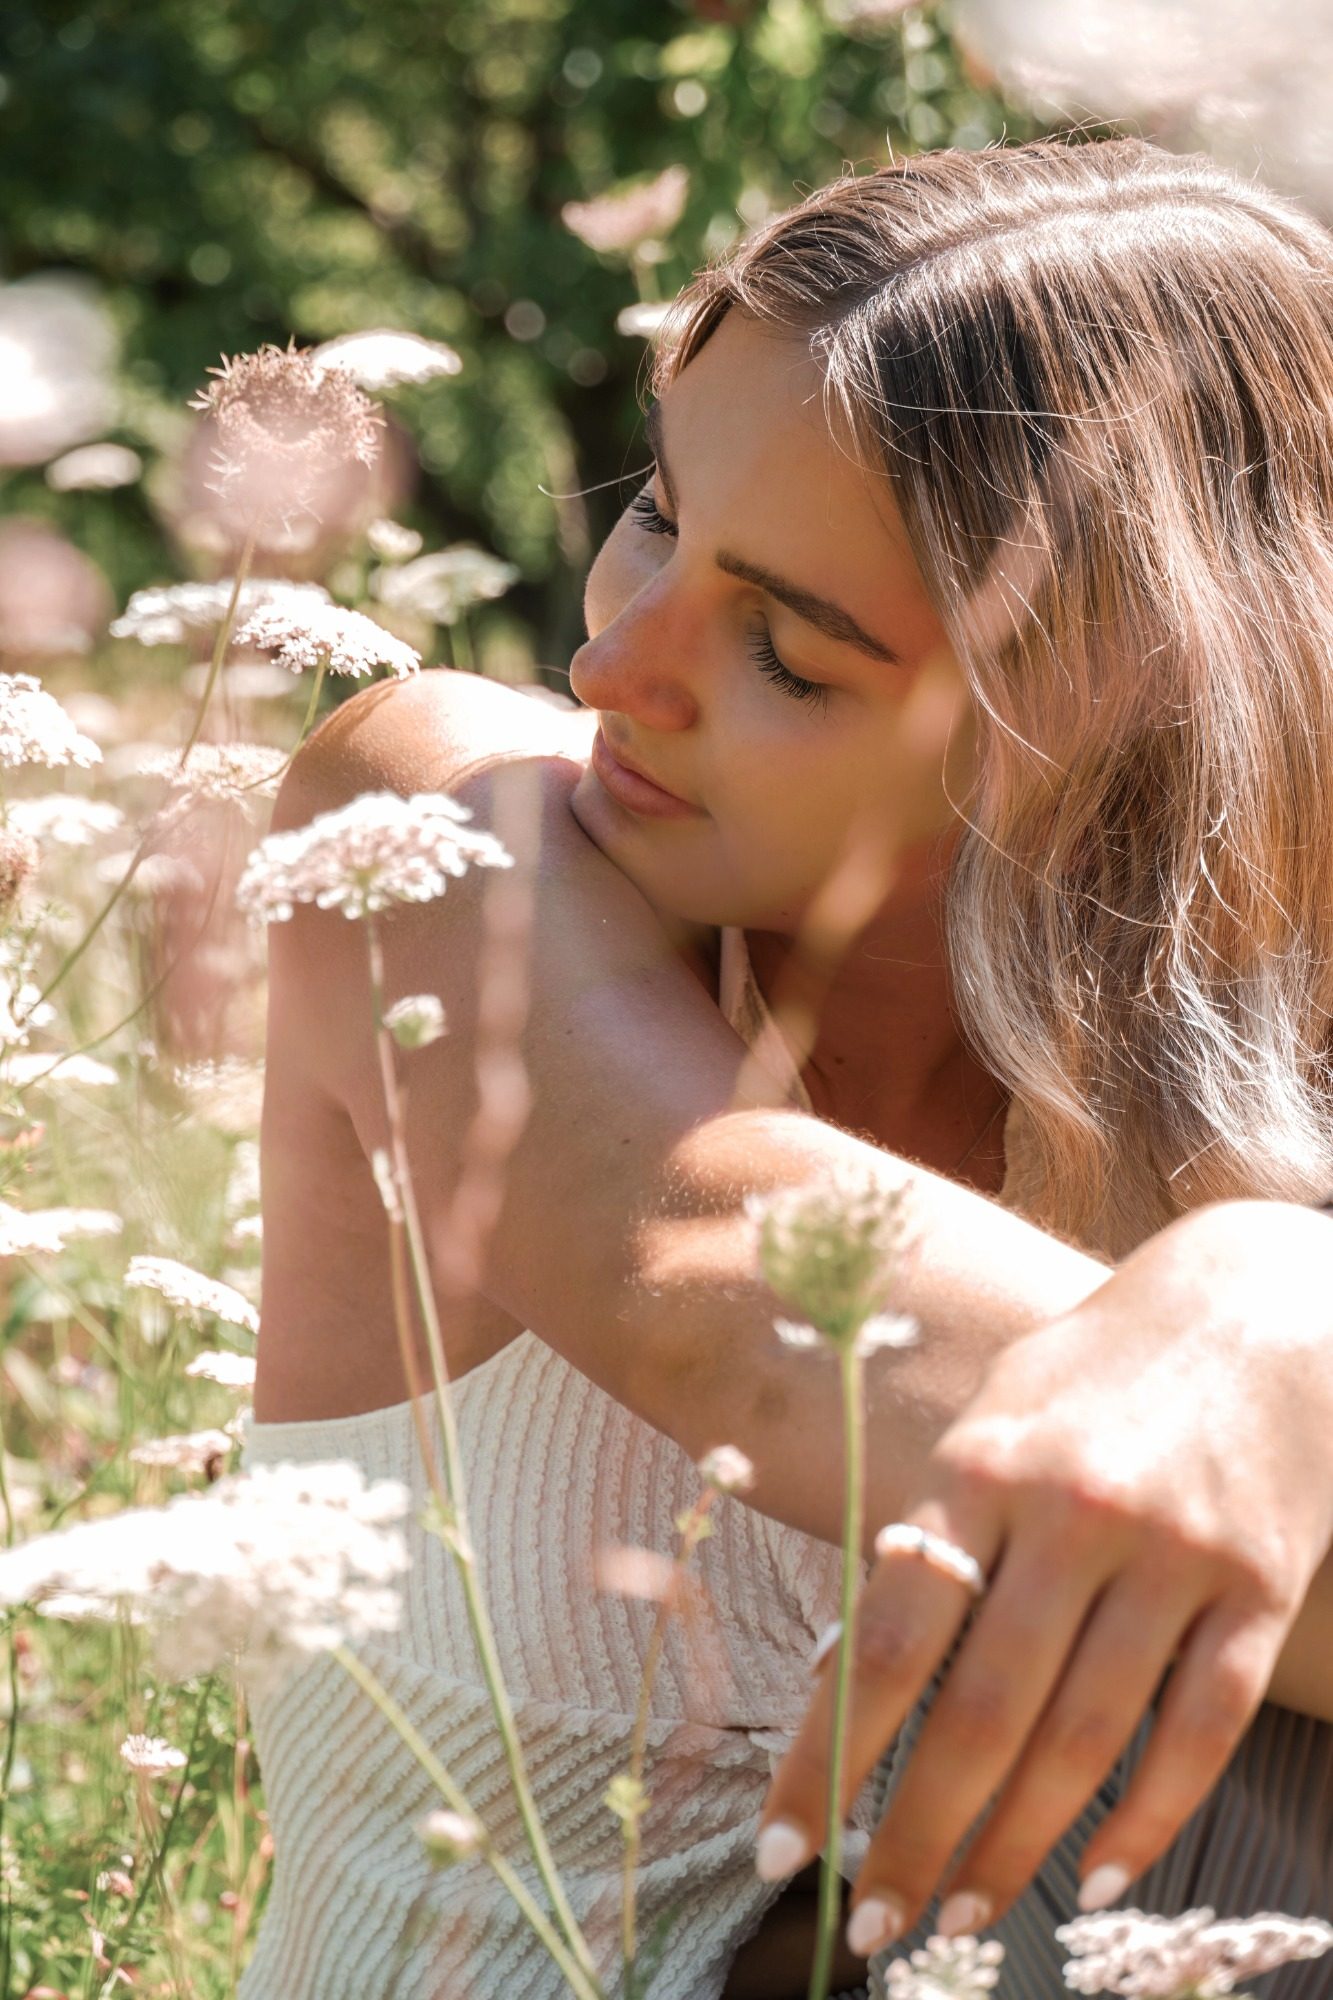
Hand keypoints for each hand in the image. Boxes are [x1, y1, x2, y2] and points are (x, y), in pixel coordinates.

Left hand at [756, 1200, 1332, 1960]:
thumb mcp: (994, 1414)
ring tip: (966, 1910)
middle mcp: (1073, 1513)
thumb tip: (853, 1662)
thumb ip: (934, 1526)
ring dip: (1018, 1844)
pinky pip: (1199, 1726)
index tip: (783, 1845)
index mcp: (983, 1466)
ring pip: (1085, 1736)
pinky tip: (1100, 1874)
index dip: (829, 1755)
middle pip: (982, 1712)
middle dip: (917, 1832)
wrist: (1258, 1310)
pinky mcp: (1258, 1588)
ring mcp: (1173, 1554)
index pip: (888, 1637)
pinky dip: (1150, 1814)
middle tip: (874, 1923)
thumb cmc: (1093, 1371)